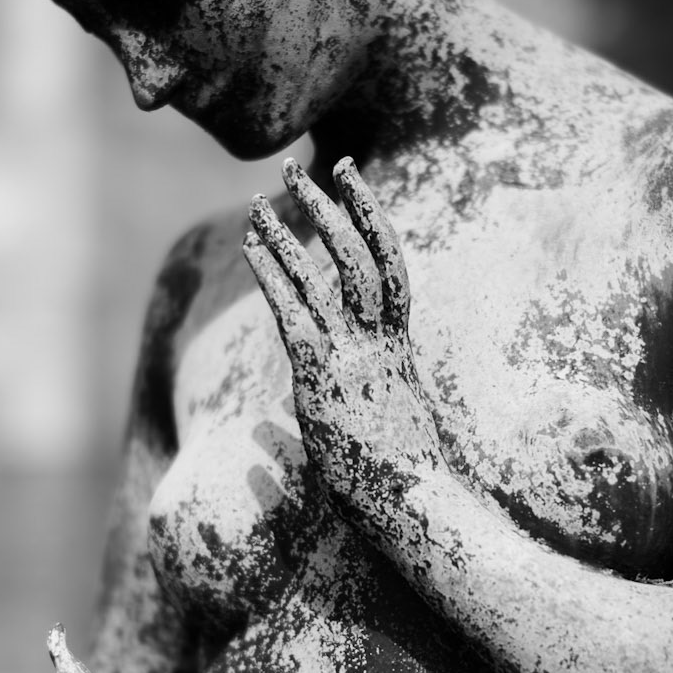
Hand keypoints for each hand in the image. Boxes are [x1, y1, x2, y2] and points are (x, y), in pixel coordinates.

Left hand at [243, 157, 446, 528]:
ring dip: (294, 229)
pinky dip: (274, 273)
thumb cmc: (410, 481)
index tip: (355, 183)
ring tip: (266, 193)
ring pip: (328, 274)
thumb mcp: (391, 431)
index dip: (374, 222)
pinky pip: (296, 311)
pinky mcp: (326, 377)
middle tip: (309, 168)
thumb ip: (368, 405)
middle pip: (364, 256)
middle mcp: (381, 343)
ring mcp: (356, 356)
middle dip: (336, 208)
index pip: (391, 270)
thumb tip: (340, 408)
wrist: (419, 505)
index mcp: (399, 350)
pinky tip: (253, 244)